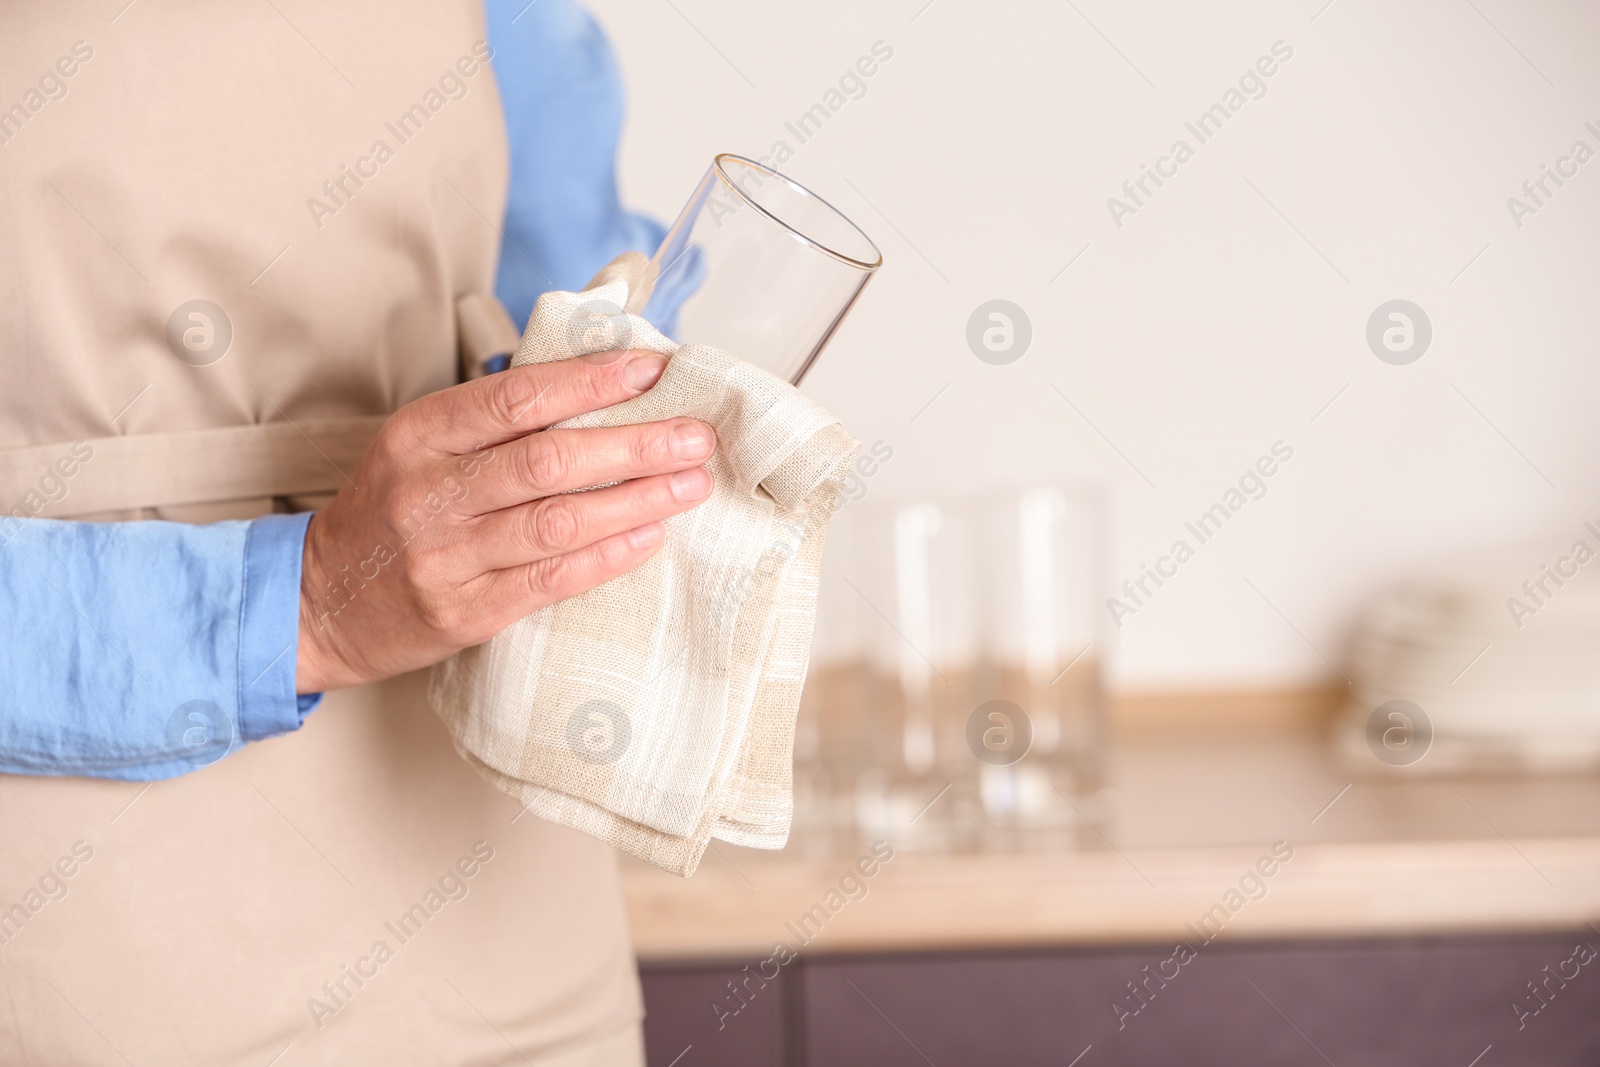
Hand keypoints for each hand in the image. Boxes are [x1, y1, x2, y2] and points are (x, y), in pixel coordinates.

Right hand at [295, 349, 712, 692]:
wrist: (319, 604)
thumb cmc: (390, 515)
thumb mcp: (420, 449)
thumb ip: (492, 420)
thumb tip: (596, 383)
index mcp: (419, 436)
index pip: (516, 397)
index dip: (589, 381)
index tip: (651, 369)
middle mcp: (429, 492)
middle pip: (548, 459)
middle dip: (634, 444)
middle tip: (694, 436)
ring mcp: (445, 557)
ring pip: (556, 521)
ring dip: (635, 499)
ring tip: (689, 484)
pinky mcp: (464, 612)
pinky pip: (549, 580)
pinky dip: (606, 557)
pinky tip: (649, 537)